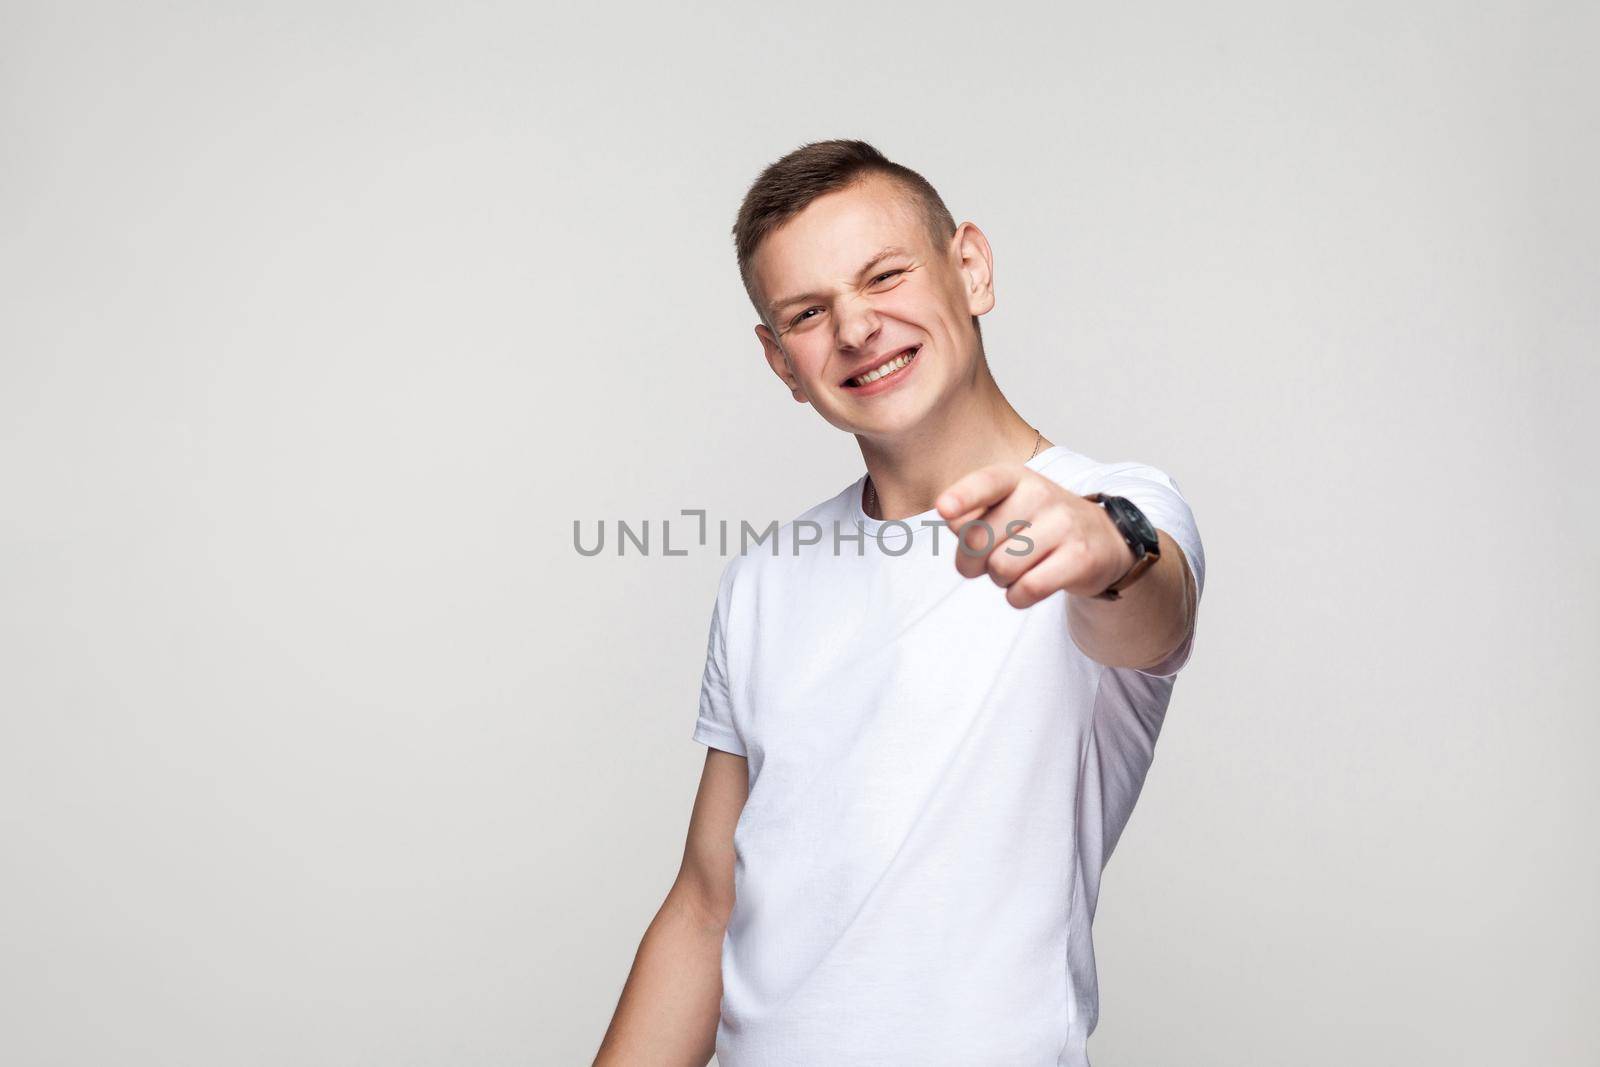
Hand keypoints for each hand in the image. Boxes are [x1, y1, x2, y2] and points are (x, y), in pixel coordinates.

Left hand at [935, 464, 1134, 608]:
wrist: (1103, 538)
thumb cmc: (1038, 524)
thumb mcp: (1006, 507)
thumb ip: (972, 516)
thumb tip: (954, 523)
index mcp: (1016, 478)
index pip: (986, 483)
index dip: (962, 497)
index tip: (943, 509)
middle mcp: (1041, 494)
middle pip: (978, 540)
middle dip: (971, 562)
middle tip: (986, 562)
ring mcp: (1064, 524)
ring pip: (1001, 568)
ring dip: (999, 580)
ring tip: (1016, 569)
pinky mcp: (1080, 557)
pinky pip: (1029, 588)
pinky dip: (1018, 596)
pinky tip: (1027, 586)